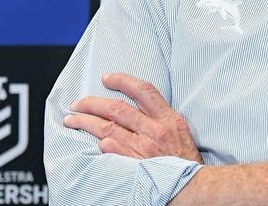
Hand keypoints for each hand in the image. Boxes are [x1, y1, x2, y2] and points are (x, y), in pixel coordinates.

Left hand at [63, 72, 202, 162]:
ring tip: (72, 120)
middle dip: (92, 103)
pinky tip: (91, 141)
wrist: (195, 188)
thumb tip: (136, 109)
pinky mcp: (135, 165)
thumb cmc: (187, 163)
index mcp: (168, 119)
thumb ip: (160, 119)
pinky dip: (100, 143)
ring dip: (85, 122)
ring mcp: (144, 148)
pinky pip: (112, 149)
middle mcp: (155, 131)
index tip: (106, 77)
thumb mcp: (180, 133)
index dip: (122, 80)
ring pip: (107, 127)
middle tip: (77, 103)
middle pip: (116, 108)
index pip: (143, 90)